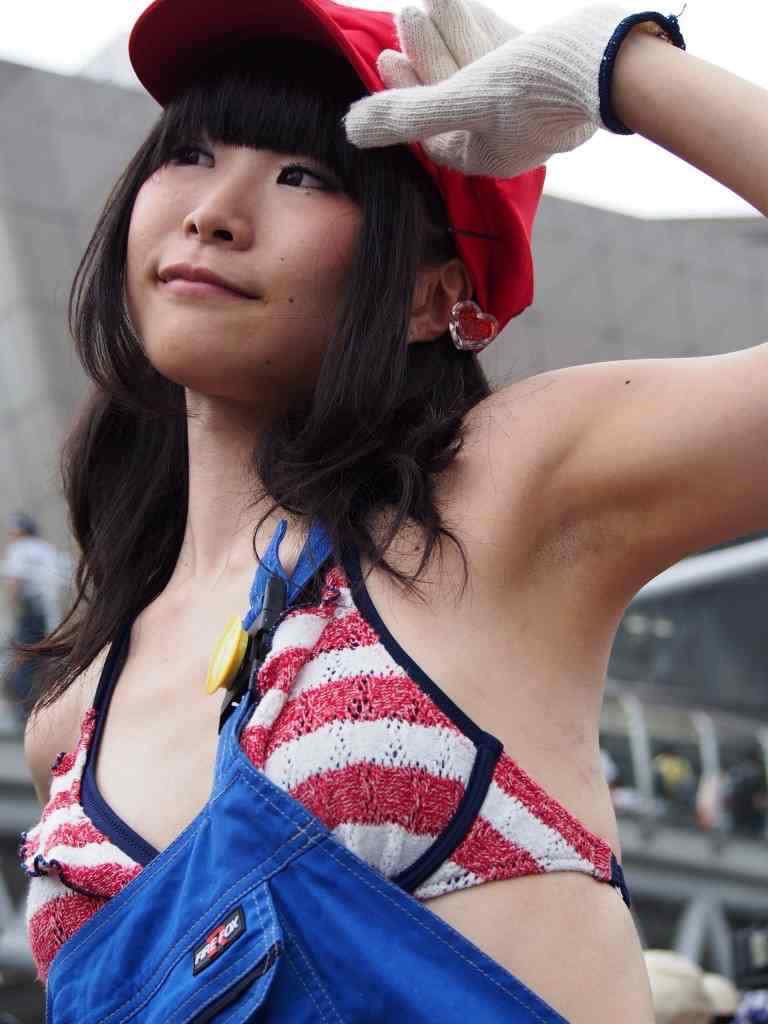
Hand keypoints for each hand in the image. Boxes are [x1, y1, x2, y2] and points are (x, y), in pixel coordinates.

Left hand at [344, 1, 633, 178]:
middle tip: (401, 18)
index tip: (384, 58)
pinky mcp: (551, 73)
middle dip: (425, 56)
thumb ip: (407, 115)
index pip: (430, 130)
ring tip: (427, 1)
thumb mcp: (461, 99)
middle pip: (451, 96)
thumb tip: (350, 130)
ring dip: (449, 34)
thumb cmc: (538, 88)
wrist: (618, 61)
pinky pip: (503, 52)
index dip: (403, 96)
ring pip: (477, 68)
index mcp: (485, 154)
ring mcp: (531, 104)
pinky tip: (461, 2)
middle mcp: (507, 135)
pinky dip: (479, 28)